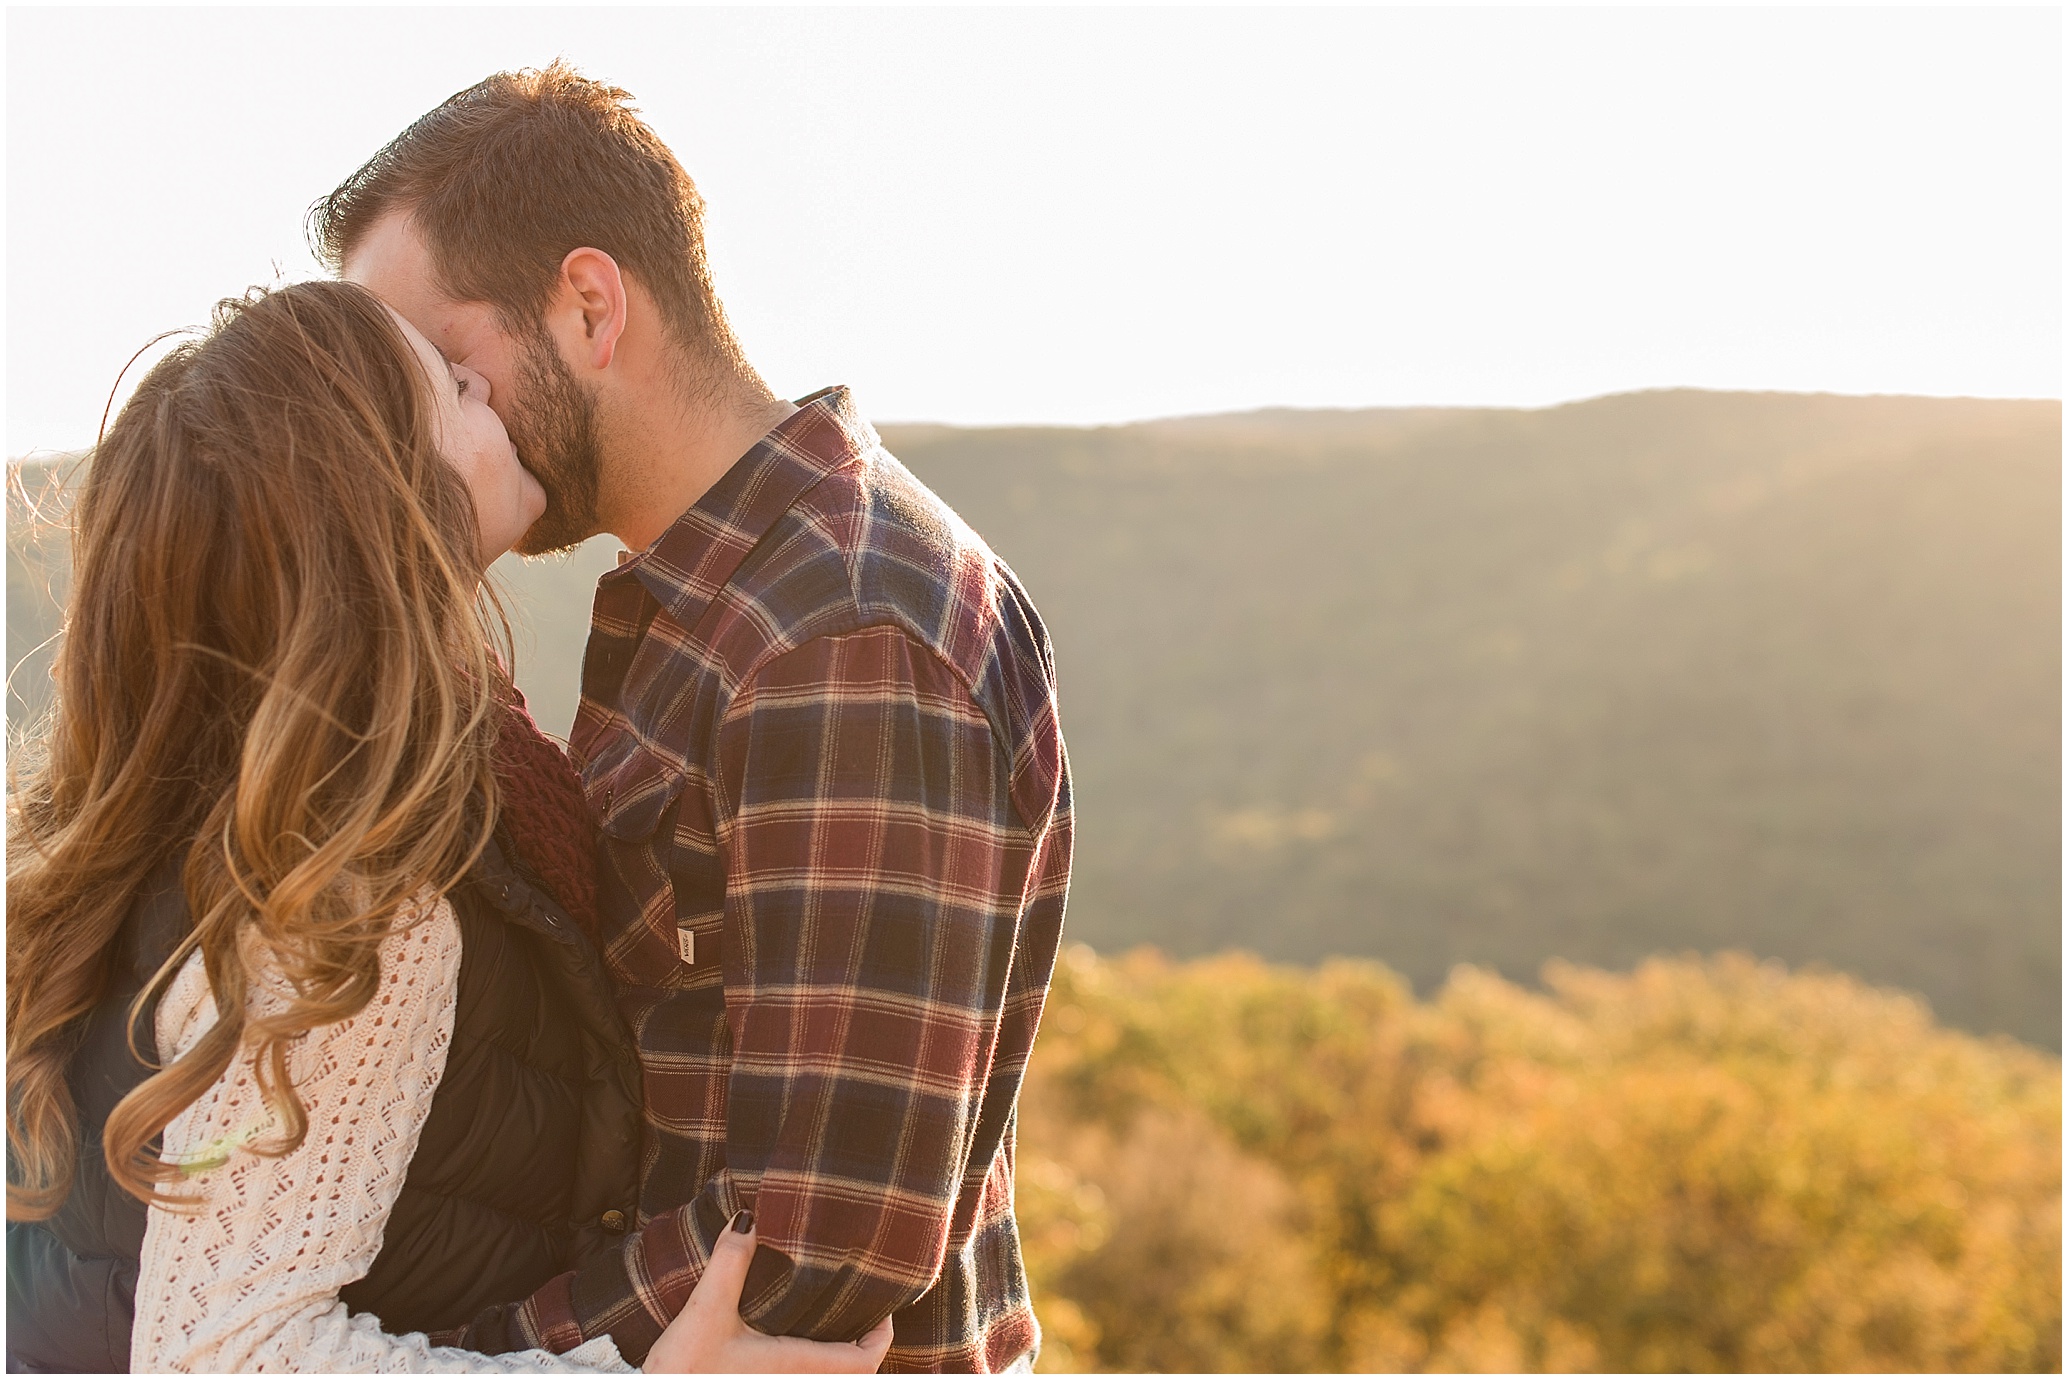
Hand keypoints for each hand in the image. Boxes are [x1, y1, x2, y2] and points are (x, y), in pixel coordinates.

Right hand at [642, 1213, 893, 1372]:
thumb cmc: (681, 1369)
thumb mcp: (706, 1308)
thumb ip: (730, 1261)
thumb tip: (749, 1218)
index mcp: (794, 1365)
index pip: (863, 1362)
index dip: (882, 1336)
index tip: (885, 1308)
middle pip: (853, 1373)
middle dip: (863, 1343)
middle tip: (862, 1306)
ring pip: (826, 1376)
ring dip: (837, 1354)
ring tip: (831, 1316)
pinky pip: (802, 1376)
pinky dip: (812, 1362)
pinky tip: (790, 1336)